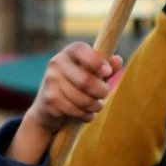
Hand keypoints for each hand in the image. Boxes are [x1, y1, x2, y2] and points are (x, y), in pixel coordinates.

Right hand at [10, 43, 118, 164]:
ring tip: (96, 106)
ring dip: (95, 106)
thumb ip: (106, 67)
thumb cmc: (77, 86)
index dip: (96, 61)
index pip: (81, 50)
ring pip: (82, 98)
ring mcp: (50, 80)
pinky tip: (85, 114)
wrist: (48, 107)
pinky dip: (85, 115)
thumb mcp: (93, 74)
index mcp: (70, 52)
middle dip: (101, 91)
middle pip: (86, 80)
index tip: (107, 72)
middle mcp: (57, 62)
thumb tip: (118, 60)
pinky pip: (75, 110)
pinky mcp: (49, 99)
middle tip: (104, 94)